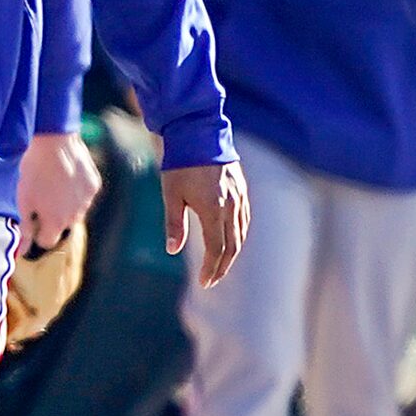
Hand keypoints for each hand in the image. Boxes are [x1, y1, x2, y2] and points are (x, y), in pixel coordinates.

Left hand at [16, 131, 101, 252]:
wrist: (54, 142)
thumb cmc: (34, 171)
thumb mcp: (23, 200)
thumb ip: (25, 227)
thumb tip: (22, 251)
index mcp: (55, 222)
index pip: (47, 241)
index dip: (38, 232)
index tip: (33, 219)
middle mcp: (75, 216)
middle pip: (62, 226)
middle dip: (53, 217)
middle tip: (42, 197)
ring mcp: (87, 200)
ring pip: (76, 211)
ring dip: (66, 204)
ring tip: (54, 184)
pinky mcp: (94, 185)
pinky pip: (85, 195)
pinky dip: (77, 190)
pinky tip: (67, 176)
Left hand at [163, 161, 249, 289]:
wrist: (198, 132)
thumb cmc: (180, 164)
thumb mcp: (171, 195)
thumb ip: (174, 224)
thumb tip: (172, 251)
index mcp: (213, 210)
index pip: (217, 249)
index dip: (212, 268)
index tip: (204, 282)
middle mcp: (231, 205)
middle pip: (232, 245)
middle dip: (222, 266)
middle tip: (211, 280)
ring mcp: (239, 196)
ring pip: (241, 232)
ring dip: (232, 252)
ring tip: (220, 264)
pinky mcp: (241, 188)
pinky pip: (244, 218)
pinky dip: (239, 234)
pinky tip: (231, 239)